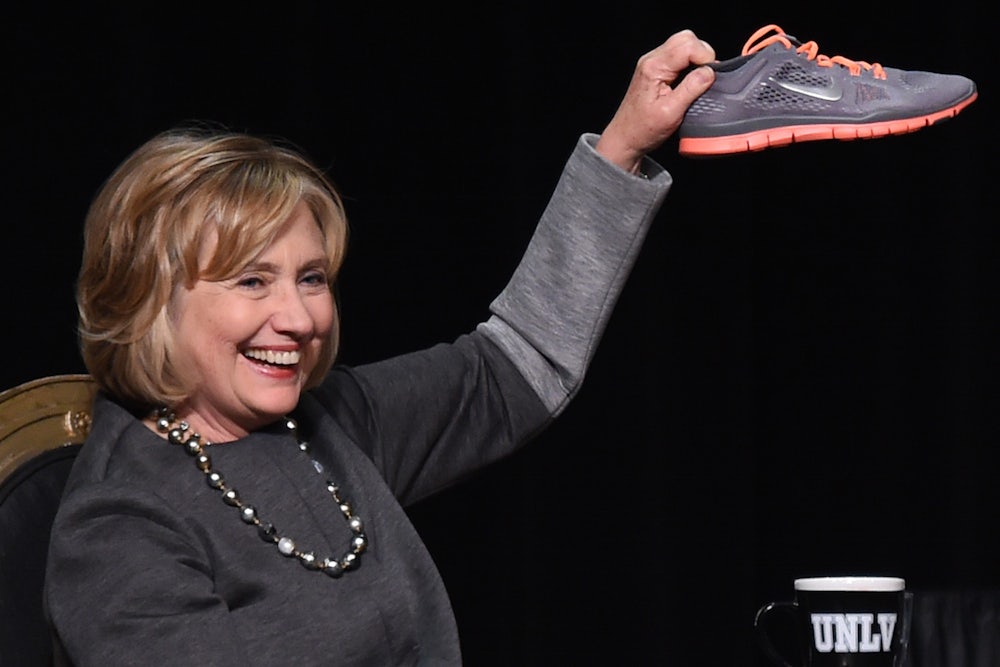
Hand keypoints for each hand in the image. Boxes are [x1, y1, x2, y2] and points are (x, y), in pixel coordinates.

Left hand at [596, 29, 715, 172]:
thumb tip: (710, 72)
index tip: (710, 77)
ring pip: (683, 44)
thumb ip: (691, 89)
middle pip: (686, 39)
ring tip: (697, 80)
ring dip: (696, 59)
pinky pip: (677, 55)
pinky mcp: (655, 69)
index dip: (705, 58)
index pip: (688, 45)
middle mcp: (651, 60)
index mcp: (654, 67)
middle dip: (702, 54)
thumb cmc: (643, 129)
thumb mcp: (671, 113)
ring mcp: (652, 63)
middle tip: (705, 77)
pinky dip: (689, 63)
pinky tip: (689, 80)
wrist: (625, 138)